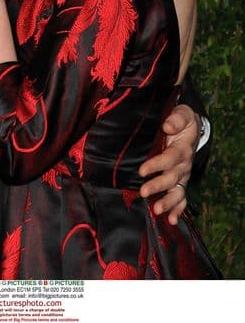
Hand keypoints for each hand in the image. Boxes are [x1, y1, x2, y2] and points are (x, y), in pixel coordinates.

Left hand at [138, 104, 199, 223]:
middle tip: (143, 192)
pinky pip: (182, 198)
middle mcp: (184, 165)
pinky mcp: (181, 181)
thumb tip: (168, 125)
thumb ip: (176, 118)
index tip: (142, 171)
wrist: (192, 129)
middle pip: (172, 178)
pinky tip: (171, 221)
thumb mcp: (183, 113)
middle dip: (158, 186)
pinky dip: (178, 210)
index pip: (169, 158)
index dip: (156, 164)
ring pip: (177, 192)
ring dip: (168, 202)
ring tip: (157, 210)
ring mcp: (183, 175)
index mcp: (182, 148)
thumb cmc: (183, 120)